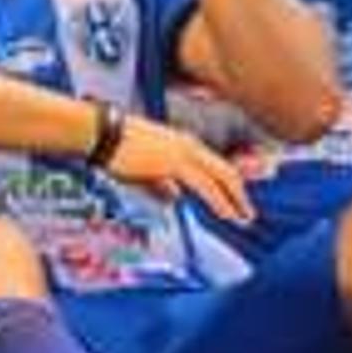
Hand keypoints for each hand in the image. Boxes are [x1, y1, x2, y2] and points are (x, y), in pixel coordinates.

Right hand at [98, 113, 253, 224]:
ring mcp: (183, 152)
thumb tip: (174, 198)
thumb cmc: (119, 149)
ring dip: (235, 200)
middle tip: (248, 214)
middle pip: (226, 171)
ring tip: (244, 218)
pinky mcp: (175, 163)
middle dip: (240, 194)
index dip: (229, 185)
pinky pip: (205, 185)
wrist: (103, 134)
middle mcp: (189, 146)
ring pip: (221, 177)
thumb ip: (162, 184)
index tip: (237, 202)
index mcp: (184, 144)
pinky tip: (227, 214)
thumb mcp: (145, 170)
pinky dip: (219, 200)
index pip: (215, 166)